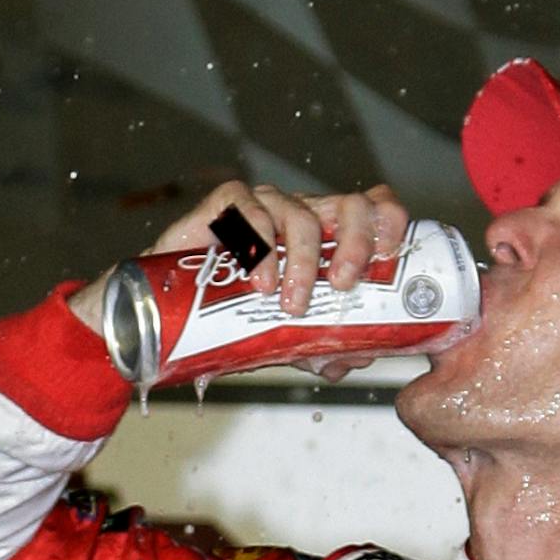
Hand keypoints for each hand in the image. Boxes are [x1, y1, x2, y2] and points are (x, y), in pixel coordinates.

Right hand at [67, 180, 408, 340]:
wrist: (169, 315)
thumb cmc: (236, 317)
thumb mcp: (291, 338)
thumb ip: (326, 345)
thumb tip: (362, 355)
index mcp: (329, 237)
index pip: (373, 209)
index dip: (389, 221)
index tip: (390, 256)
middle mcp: (303, 215)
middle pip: (349, 204)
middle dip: (356, 244)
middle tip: (344, 285)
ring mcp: (267, 205)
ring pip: (301, 215)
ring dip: (303, 263)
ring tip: (291, 303)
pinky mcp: (228, 204)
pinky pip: (252, 211)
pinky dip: (261, 248)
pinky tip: (259, 282)